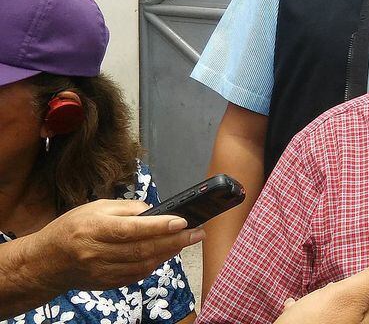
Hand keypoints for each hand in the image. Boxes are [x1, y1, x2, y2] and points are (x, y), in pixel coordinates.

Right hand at [29, 199, 203, 291]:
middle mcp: (97, 252)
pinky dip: (155, 264)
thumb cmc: (72, 228)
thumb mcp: (95, 208)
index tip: (183, 221)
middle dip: (176, 241)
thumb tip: (155, 211)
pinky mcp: (106, 284)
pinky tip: (165, 253)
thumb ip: (127, 209)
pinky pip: (137, 275)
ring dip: (169, 253)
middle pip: (143, 249)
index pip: (132, 229)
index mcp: (94, 229)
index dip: (160, 226)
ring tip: (185, 241)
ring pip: (144, 264)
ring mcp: (102, 271)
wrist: (46, 261)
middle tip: (197, 233)